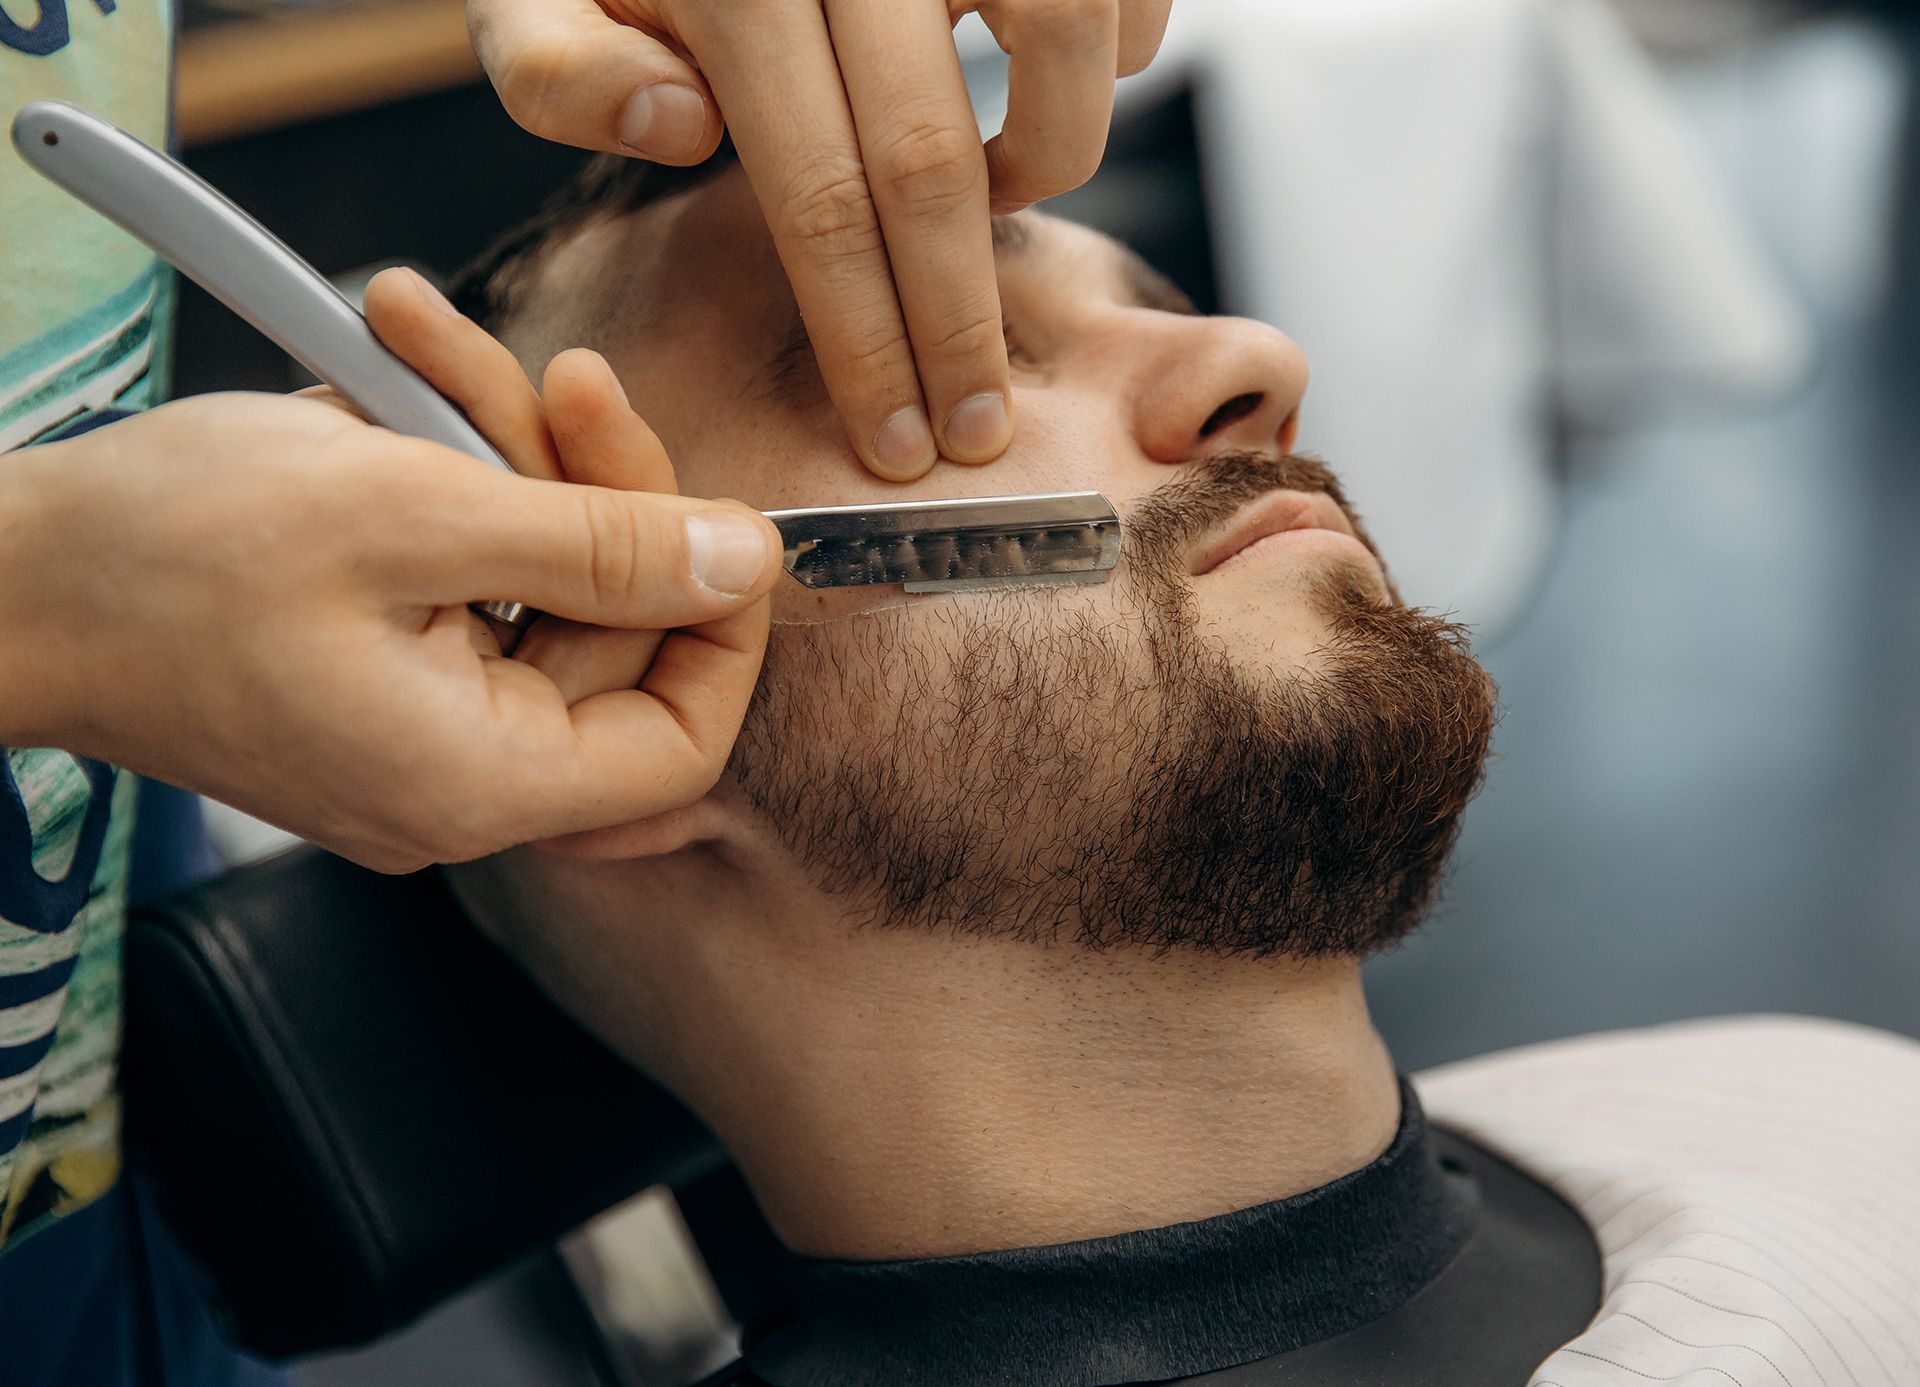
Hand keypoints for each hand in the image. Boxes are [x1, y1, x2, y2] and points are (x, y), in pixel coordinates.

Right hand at [353, 266, 728, 855]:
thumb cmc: (162, 553)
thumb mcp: (411, 511)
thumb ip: (600, 541)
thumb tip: (746, 559)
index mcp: (480, 778)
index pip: (682, 739)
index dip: (722, 628)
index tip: (714, 513)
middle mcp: (458, 778)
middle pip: (611, 635)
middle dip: (589, 485)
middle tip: (551, 374)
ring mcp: (414, 728)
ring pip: (536, 584)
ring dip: (503, 449)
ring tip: (413, 344)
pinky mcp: (376, 671)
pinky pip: (462, 576)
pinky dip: (444, 477)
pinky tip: (386, 391)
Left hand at [466, 0, 1173, 479]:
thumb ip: (558, 65)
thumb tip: (685, 129)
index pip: (816, 195)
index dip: (867, 339)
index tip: (899, 441)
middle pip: (934, 158)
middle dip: (961, 323)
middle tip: (977, 425)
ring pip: (1067, 44)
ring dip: (1053, 157)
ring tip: (1004, 192)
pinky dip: (1115, 52)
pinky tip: (1044, 78)